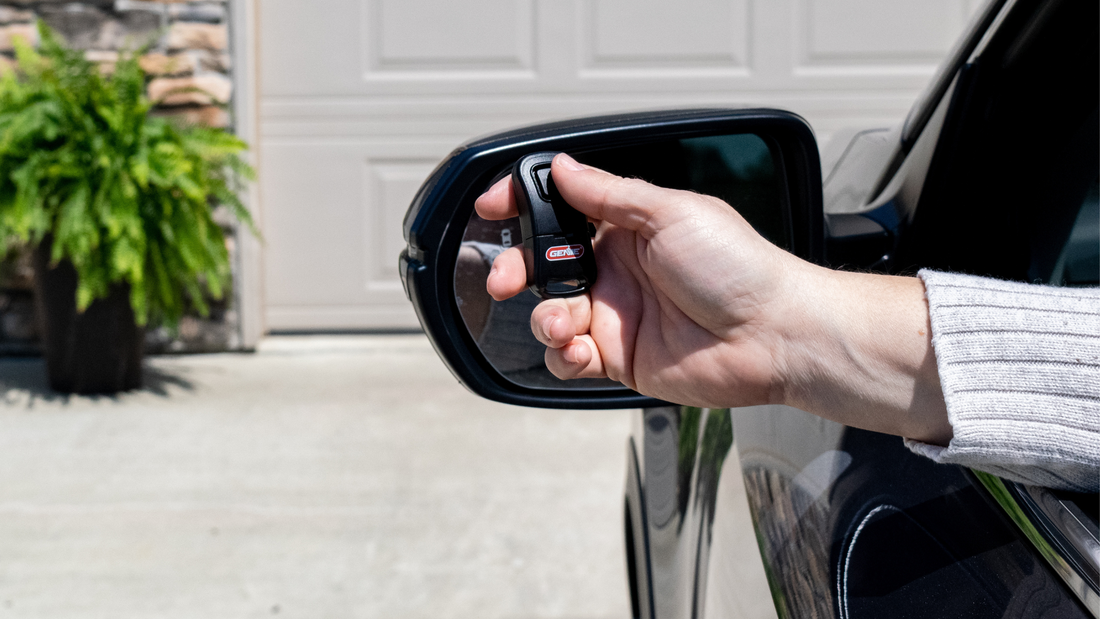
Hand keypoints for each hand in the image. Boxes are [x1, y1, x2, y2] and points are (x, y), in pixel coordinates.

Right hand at [475, 153, 806, 407]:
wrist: (773, 335)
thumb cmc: (738, 267)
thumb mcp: (671, 212)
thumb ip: (608, 192)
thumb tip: (562, 167)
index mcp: (628, 227)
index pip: (562, 211)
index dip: (523, 209)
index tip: (493, 208)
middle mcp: (617, 270)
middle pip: (543, 266)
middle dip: (516, 270)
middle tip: (508, 279)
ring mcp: (616, 316)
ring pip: (550, 315)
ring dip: (546, 318)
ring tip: (569, 324)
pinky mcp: (619, 359)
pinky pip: (568, 359)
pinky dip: (564, 356)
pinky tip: (584, 350)